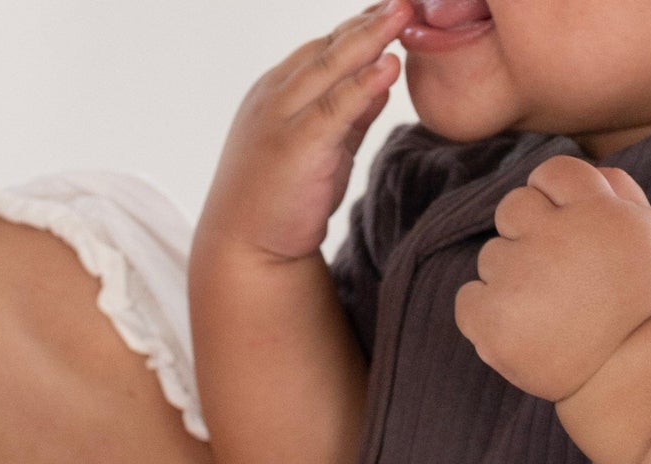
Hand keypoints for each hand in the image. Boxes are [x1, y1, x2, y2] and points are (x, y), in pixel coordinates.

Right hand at [196, 2, 410, 268]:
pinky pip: (335, 107)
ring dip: (369, 38)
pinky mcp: (295, 146)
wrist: (244, 251)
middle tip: (406, 0)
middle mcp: (275, 96)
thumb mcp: (323, 149)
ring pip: (331, 68)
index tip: (394, 8)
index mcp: (277, 92)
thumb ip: (352, 113)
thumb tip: (385, 75)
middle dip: (369, 21)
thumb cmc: (280, 202)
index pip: (324, 49)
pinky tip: (388, 66)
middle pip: (329, 48)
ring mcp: (282, 118)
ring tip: (404, 14)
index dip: (362, 27)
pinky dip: (362, 85)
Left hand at [455, 156, 650, 402]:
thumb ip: (619, 193)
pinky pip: (467, 297)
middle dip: (525, 233)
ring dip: (509, 278)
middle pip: (512, 207)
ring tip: (543, 310)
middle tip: (550, 273)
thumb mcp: (646, 234)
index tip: (560, 227)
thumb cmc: (638, 305)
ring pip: (490, 256)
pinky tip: (515, 328)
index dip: (551, 196)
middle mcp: (555, 235)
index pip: (550, 172)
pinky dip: (483, 312)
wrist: (625, 374)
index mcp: (596, 209)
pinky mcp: (493, 318)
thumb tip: (589, 172)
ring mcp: (519, 277)